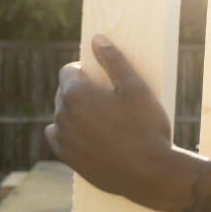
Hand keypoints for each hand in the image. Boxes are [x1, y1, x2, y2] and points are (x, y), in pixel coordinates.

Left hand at [45, 34, 172, 207]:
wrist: (150, 173)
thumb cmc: (146, 127)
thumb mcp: (136, 87)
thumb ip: (113, 60)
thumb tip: (97, 38)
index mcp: (76, 94)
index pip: (67, 71)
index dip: (85, 70)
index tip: (102, 78)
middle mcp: (63, 115)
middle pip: (64, 92)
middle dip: (81, 91)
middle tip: (108, 99)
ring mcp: (64, 139)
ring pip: (63, 115)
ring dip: (77, 112)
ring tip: (105, 120)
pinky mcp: (67, 158)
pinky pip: (60, 138)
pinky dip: (71, 133)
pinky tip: (91, 135)